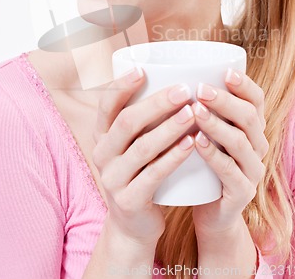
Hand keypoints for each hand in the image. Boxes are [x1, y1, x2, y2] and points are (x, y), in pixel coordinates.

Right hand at [92, 68, 194, 246]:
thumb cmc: (140, 172)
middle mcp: (102, 154)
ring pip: (142, 147)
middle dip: (156, 103)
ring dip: (169, 127)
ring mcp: (113, 178)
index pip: (106, 104)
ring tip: (193, 112)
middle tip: (184, 90)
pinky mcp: (129, 200)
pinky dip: (174, 157)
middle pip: (127, 122)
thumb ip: (142, 120)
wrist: (133, 225)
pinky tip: (192, 143)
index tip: (142, 69)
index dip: (122, 86)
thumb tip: (172, 80)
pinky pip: (153, 174)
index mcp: (101, 135)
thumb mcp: (131, 145)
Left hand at [192, 68, 267, 246]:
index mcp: (252, 127)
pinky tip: (197, 142)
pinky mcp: (242, 192)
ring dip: (217, 124)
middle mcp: (258, 145)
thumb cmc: (204, 163)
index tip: (225, 71)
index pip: (257, 100)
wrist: (211, 211)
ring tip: (195, 111)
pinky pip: (230, 171)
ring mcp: (253, 170)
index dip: (245, 84)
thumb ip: (201, 109)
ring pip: (240, 142)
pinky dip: (213, 155)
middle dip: (225, 100)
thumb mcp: (207, 132)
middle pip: (249, 117)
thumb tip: (173, 76)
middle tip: (201, 89)